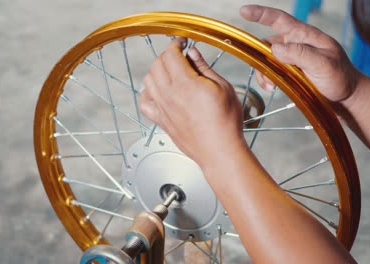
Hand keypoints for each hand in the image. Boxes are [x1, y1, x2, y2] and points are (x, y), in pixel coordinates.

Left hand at [140, 38, 245, 167]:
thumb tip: (193, 53)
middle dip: (167, 55)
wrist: (219, 151)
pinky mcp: (161, 121)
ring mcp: (163, 108)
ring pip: (148, 80)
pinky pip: (144, 102)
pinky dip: (147, 93)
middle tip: (178, 55)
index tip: (182, 42)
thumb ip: (204, 68)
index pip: (170, 54)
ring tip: (170, 71)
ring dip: (157, 70)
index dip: (176, 44)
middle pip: (157, 64)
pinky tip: (158, 91)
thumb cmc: (225, 124)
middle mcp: (169, 95)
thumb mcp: (223, 87)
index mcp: (185, 84)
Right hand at [240, 5, 364, 104]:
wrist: (346, 95)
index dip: (261, 14)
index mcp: (304, 35)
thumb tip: (274, 48)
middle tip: (266, 75)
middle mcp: (295, 43)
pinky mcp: (289, 70)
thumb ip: (300, 54)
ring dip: (264, 72)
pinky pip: (270, 70)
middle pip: (267, 42)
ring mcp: (291, 57)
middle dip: (260, 57)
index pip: (280, 19)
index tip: (244, 10)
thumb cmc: (340, 77)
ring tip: (271, 86)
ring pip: (266, 59)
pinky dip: (267, 79)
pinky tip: (272, 87)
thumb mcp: (323, 64)